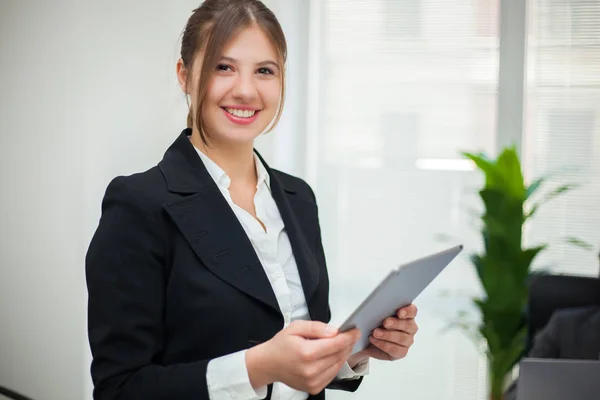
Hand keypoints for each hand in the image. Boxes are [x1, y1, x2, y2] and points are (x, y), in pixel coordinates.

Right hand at [246, 320, 360, 394]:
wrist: (268, 364)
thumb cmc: (281, 345)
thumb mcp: (296, 327)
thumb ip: (316, 327)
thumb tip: (334, 331)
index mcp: (307, 352)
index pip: (336, 344)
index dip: (348, 337)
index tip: (355, 331)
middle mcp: (311, 369)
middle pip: (339, 355)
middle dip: (347, 344)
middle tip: (350, 336)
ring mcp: (313, 381)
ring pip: (338, 365)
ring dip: (343, 354)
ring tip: (342, 345)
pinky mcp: (314, 388)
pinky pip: (332, 374)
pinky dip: (336, 364)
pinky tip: (332, 356)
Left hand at [347, 304, 418, 367]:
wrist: (366, 341)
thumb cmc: (373, 324)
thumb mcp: (374, 315)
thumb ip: (378, 310)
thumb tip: (374, 308)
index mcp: (406, 314)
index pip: (412, 311)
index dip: (408, 311)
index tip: (399, 312)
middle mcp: (410, 327)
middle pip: (408, 325)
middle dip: (396, 323)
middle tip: (385, 322)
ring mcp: (407, 341)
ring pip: (402, 338)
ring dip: (387, 335)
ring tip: (375, 332)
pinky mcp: (402, 352)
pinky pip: (396, 349)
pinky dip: (384, 344)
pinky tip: (374, 340)